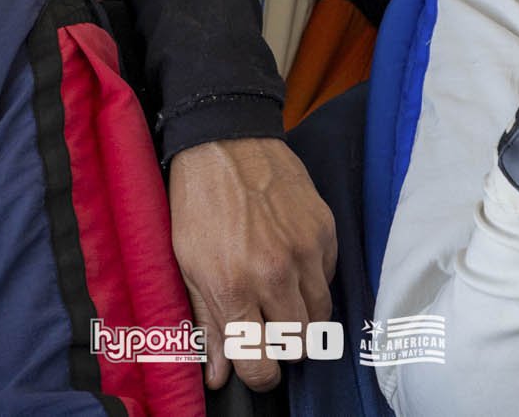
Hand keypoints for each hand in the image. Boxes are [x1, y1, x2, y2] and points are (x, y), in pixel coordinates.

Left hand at [168, 137, 336, 392]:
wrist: (227, 141)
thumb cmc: (199, 203)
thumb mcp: (188, 265)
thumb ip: (207, 324)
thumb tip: (217, 376)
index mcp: (232, 287)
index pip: (262, 365)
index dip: (260, 375)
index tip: (257, 367)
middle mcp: (274, 274)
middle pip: (299, 346)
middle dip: (283, 345)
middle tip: (267, 324)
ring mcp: (305, 251)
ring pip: (320, 316)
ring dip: (301, 314)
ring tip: (278, 292)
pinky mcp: (325, 230)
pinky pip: (329, 278)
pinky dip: (313, 280)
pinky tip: (291, 261)